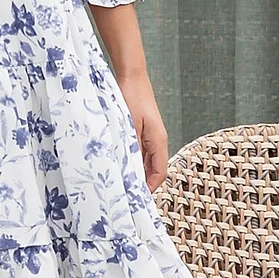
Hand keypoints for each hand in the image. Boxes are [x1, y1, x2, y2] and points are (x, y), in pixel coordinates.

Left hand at [116, 68, 168, 191]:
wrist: (131, 77)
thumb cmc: (132, 97)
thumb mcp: (129, 125)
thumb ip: (131, 148)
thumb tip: (129, 170)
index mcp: (159, 141)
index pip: (159, 173)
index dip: (150, 188)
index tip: (138, 200)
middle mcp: (157, 141)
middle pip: (153, 170)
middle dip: (142, 184)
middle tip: (126, 197)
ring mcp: (149, 136)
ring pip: (145, 162)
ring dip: (135, 173)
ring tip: (121, 185)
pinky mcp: (141, 131)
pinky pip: (138, 152)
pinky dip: (131, 161)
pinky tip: (119, 165)